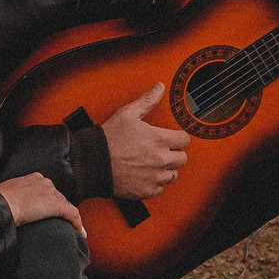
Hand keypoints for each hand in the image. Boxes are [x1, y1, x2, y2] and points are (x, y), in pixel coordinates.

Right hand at [0, 172, 81, 229]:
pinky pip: (72, 214)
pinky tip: (80, 233)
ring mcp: (51, 192)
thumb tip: (17, 210)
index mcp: (33, 178)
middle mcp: (44, 182)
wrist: (0, 206)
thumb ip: (17, 199)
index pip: (47, 191)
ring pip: (66, 206)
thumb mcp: (8, 196)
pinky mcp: (56, 204)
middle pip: (58, 197)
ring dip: (70, 218)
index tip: (49, 214)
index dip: (50, 203)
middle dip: (61, 211)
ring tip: (73, 230)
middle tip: (62, 224)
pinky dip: (78, 224)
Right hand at [103, 83, 190, 199]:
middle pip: (182, 158)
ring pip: (173, 174)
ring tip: (151, 163)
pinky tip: (144, 175)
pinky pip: (160, 188)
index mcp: (160, 139)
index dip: (178, 138)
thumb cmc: (108, 139)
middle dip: (173, 154)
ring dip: (165, 169)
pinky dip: (154, 183)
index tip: (172, 139)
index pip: (185, 140)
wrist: (92, 163)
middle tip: (160, 151)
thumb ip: (147, 100)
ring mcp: (155, 177)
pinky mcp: (147, 190)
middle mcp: (161, 159)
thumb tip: (159, 87)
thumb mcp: (127, 113)